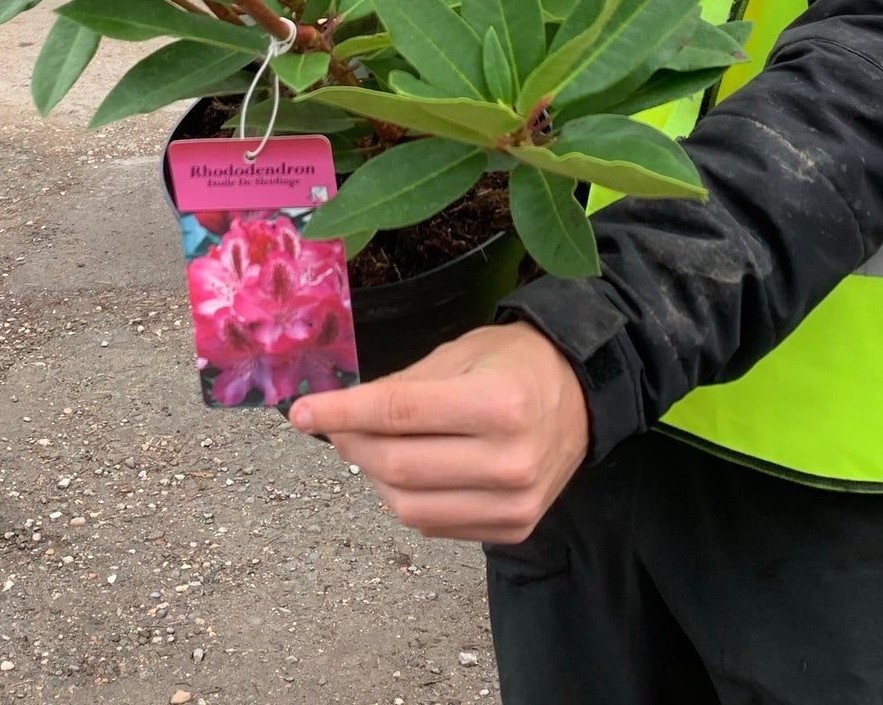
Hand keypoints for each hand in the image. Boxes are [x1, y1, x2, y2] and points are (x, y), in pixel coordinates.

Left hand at [288, 322, 589, 543]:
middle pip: (399, 466)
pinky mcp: (513, 529)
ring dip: (374, 477)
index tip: (302, 413)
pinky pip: (434, 526)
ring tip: (371, 447)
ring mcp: (515, 503)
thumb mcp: (459, 354)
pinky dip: (406, 499)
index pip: (399, 413)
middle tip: (334, 426)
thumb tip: (339, 412)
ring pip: (409, 507)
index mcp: (500, 403)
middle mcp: (511, 460)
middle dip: (353, 444)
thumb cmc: (514, 364)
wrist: (580, 396)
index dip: (342, 412)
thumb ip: (401, 386)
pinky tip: (407, 470)